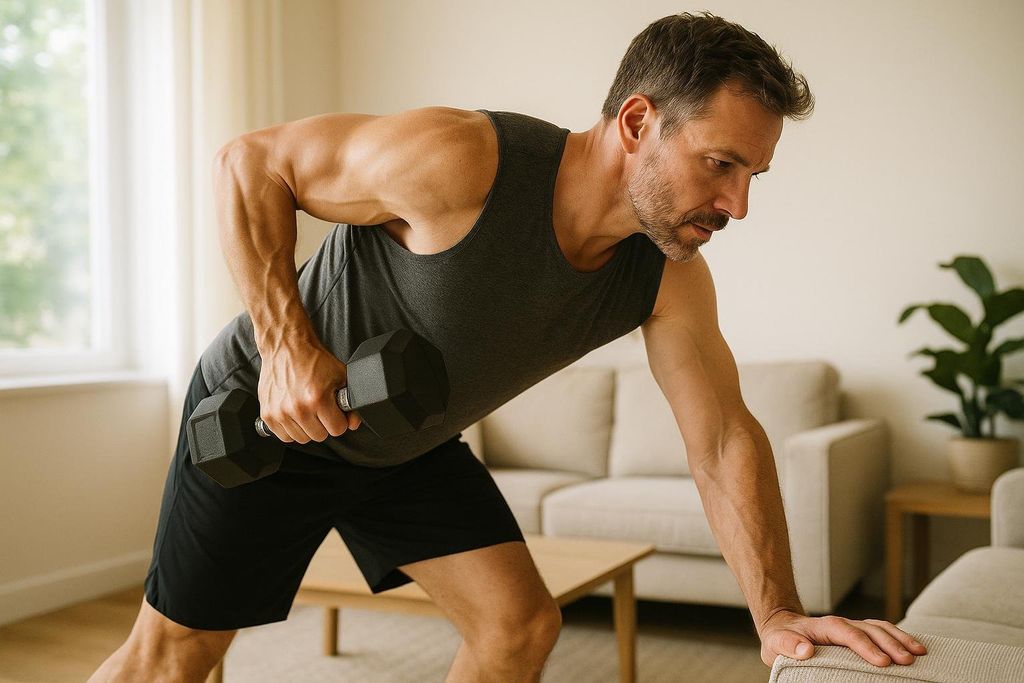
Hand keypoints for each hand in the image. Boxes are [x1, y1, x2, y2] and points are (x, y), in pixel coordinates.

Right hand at [257, 339, 361, 442]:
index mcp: (317, 398)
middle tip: (320, 408)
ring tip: (306, 409)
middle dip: (324, 424)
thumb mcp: (340, 376)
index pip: (337, 430)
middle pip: (320, 436)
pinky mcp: (268, 414)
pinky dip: (291, 429)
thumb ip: (350, 402)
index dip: (339, 421)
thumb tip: (353, 423)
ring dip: (307, 427)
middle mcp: (298, 408)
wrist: (286, 346)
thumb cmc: (313, 359)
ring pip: (302, 438)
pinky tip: (294, 414)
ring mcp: (280, 412)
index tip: (335, 413)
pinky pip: (284, 436)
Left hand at [758, 609, 927, 667]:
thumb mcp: (777, 642)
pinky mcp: (859, 634)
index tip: (882, 662)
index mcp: (825, 626)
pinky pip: (882, 633)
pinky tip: (914, 648)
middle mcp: (843, 624)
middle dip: (891, 644)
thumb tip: (806, 650)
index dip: (866, 647)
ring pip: (881, 629)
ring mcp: (853, 628)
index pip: (849, 635)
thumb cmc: (782, 639)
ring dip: (900, 639)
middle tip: (908, 661)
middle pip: (870, 630)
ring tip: (919, 653)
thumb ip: (789, 645)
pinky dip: (899, 638)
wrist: (784, 627)